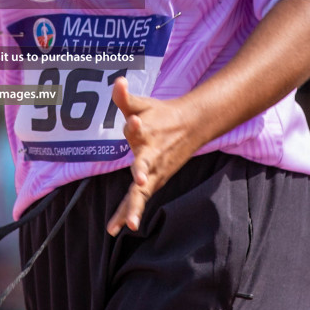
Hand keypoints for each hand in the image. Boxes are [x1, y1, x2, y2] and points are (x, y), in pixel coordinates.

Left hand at [105, 77, 200, 235]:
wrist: (192, 127)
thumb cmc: (161, 115)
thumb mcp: (143, 104)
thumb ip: (125, 97)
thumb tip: (117, 81)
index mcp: (149, 131)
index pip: (140, 128)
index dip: (135, 124)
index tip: (134, 121)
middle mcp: (153, 153)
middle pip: (146, 165)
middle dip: (143, 172)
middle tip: (142, 180)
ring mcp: (155, 171)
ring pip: (143, 191)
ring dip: (135, 206)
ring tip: (129, 224)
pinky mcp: (154, 182)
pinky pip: (138, 199)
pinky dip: (128, 213)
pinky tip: (118, 229)